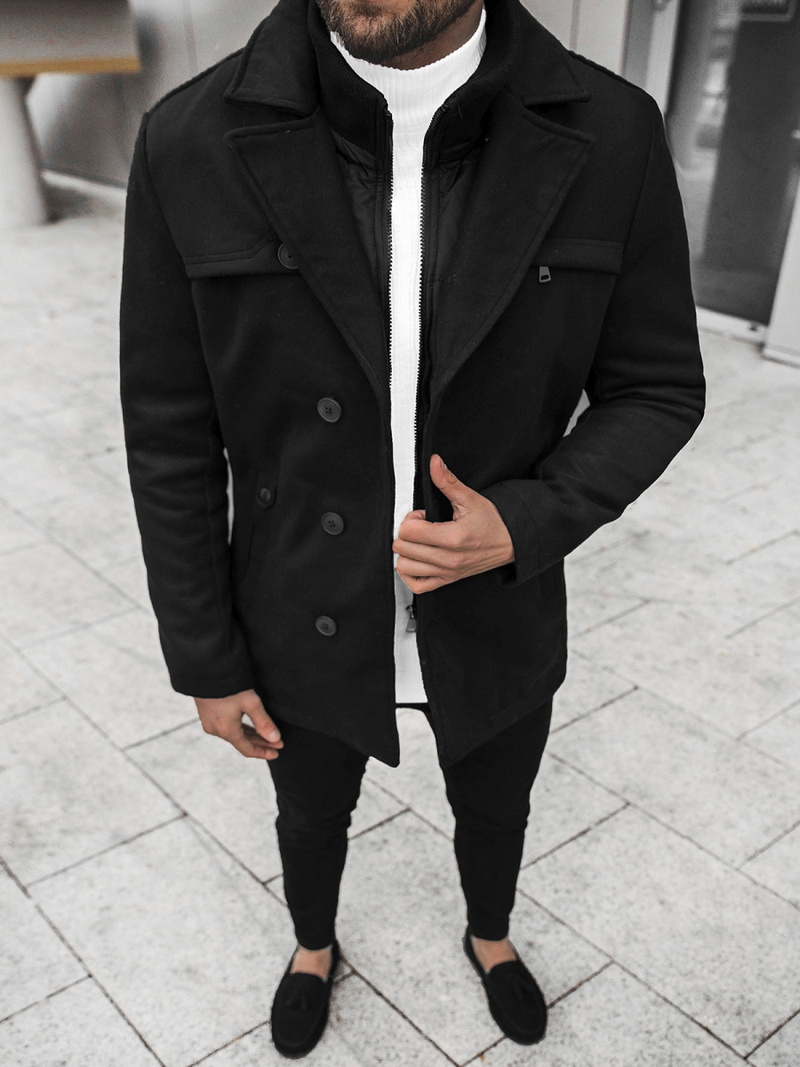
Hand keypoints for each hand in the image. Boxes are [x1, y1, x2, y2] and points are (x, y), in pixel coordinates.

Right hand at [194, 689, 282, 759]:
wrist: (205, 669)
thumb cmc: (229, 685)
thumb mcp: (250, 703)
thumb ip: (264, 722)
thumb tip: (275, 739)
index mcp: (226, 730)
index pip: (247, 749)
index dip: (264, 752)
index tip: (277, 752)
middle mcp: (215, 729)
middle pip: (242, 742)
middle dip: (261, 743)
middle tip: (278, 743)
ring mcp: (209, 722)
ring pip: (234, 734)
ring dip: (251, 736)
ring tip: (267, 735)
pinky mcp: (207, 713)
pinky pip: (227, 727)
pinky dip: (240, 729)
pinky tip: (250, 726)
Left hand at [392, 454, 514, 594]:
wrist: (511, 543)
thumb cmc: (493, 522)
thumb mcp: (471, 498)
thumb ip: (448, 481)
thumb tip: (434, 463)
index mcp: (453, 538)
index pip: (409, 531)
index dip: (411, 518)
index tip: (422, 515)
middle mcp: (448, 559)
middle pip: (403, 548)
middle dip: (406, 533)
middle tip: (420, 526)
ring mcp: (447, 572)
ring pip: (404, 567)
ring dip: (406, 552)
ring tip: (419, 542)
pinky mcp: (447, 580)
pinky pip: (417, 585)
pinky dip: (410, 573)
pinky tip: (416, 559)